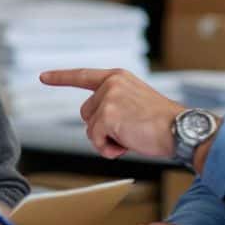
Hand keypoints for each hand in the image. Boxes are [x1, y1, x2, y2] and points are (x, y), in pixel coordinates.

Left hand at [39, 68, 184, 158]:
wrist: (181, 129)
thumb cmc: (162, 123)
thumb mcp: (135, 102)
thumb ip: (114, 104)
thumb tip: (94, 123)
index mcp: (118, 77)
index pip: (83, 76)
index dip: (61, 77)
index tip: (43, 76)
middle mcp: (111, 83)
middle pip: (86, 113)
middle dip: (101, 128)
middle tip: (129, 132)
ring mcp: (108, 98)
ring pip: (90, 129)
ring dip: (106, 140)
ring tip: (131, 137)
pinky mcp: (107, 115)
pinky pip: (95, 140)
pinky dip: (108, 149)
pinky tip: (127, 145)